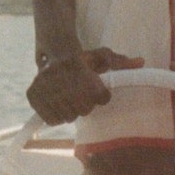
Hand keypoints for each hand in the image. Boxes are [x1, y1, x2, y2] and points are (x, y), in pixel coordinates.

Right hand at [27, 48, 143, 124]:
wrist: (54, 54)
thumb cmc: (83, 59)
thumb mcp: (101, 57)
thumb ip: (121, 62)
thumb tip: (141, 62)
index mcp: (79, 68)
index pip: (101, 97)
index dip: (101, 95)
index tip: (97, 89)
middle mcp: (60, 77)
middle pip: (84, 110)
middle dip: (85, 105)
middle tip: (82, 95)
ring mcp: (44, 87)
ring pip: (68, 117)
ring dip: (71, 112)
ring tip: (70, 99)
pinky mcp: (32, 95)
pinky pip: (51, 120)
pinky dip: (56, 117)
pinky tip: (58, 105)